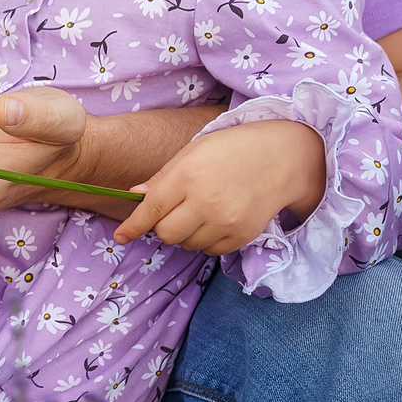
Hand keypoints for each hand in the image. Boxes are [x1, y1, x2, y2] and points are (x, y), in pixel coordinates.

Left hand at [118, 119, 324, 254]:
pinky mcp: (243, 236)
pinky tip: (216, 220)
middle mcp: (206, 202)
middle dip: (162, 227)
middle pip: (166, 234)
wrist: (281, 158)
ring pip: (187, 245)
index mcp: (188, 177)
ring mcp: (226, 222)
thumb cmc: (231, 150)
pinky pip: (210, 250)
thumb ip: (163, 178)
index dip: (133, 226)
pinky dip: (206, 240)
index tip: (120, 237)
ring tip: (200, 211)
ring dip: (185, 234)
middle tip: (174, 211)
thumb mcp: (192, 152)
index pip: (152, 209)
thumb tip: (135, 195)